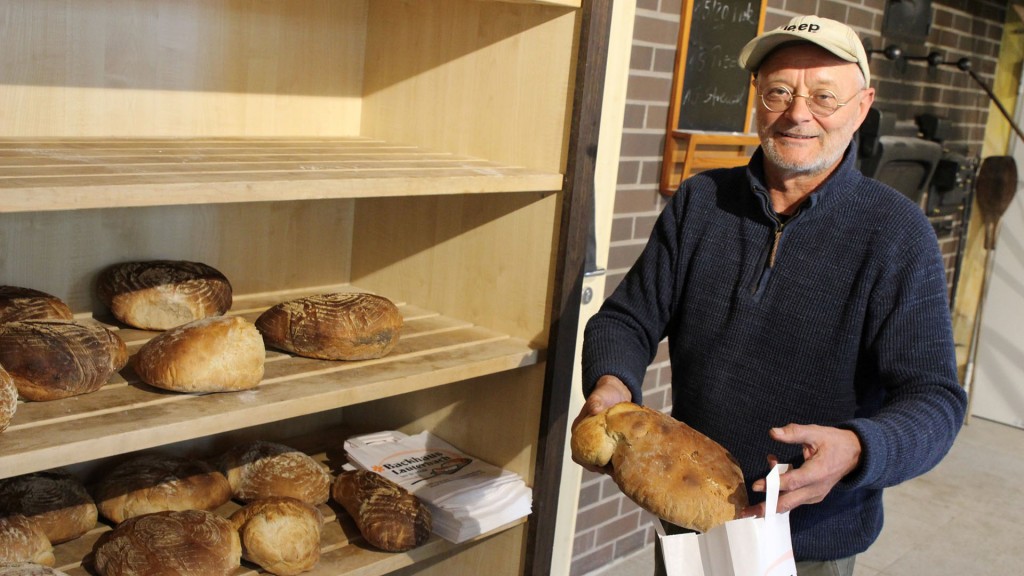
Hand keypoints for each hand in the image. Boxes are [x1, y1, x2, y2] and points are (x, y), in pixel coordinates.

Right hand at [570, 375, 631, 473]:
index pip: (578, 453)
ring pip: (603, 461)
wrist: (617, 392)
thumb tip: (594, 408)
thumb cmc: (605, 393)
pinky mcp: (611, 444)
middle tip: (616, 473)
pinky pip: (613, 456)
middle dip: (601, 469)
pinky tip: (630, 465)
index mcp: (580, 431)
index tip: (599, 467)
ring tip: (624, 473)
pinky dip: (619, 462)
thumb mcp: (600, 395)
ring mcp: (600, 443)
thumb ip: (596, 401)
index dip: (587, 463)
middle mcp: (588, 440)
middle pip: (591, 461)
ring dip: (611, 468)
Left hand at [741, 423, 860, 516]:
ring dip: (770, 500)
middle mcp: (816, 488)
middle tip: (746, 512)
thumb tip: (773, 432)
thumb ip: (794, 433)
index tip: (755, 485)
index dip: (773, 484)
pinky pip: (793, 498)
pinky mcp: (813, 496)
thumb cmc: (835, 442)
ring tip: (752, 499)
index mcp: (818, 472)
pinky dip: (780, 491)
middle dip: (766, 508)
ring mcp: (815, 494)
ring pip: (789, 503)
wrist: (856, 454)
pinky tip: (772, 471)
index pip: (792, 482)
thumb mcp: (816, 432)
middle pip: (788, 503)